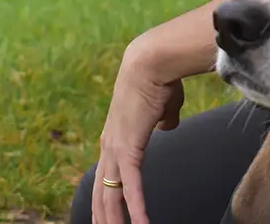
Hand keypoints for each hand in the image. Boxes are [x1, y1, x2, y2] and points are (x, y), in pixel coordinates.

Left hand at [93, 39, 185, 223]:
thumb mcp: (162, 105)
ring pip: (110, 197)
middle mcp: (109, 147)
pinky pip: (131, 188)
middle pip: (101, 194)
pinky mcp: (128, 150)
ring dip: (115, 221)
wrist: (151, 62)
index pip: (105, 178)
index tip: (107, 218)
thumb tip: (168, 125)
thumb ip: (164, 118)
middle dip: (104, 219)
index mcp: (114, 137)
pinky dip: (137, 209)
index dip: (105, 200)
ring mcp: (116, 150)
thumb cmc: (159, 79)